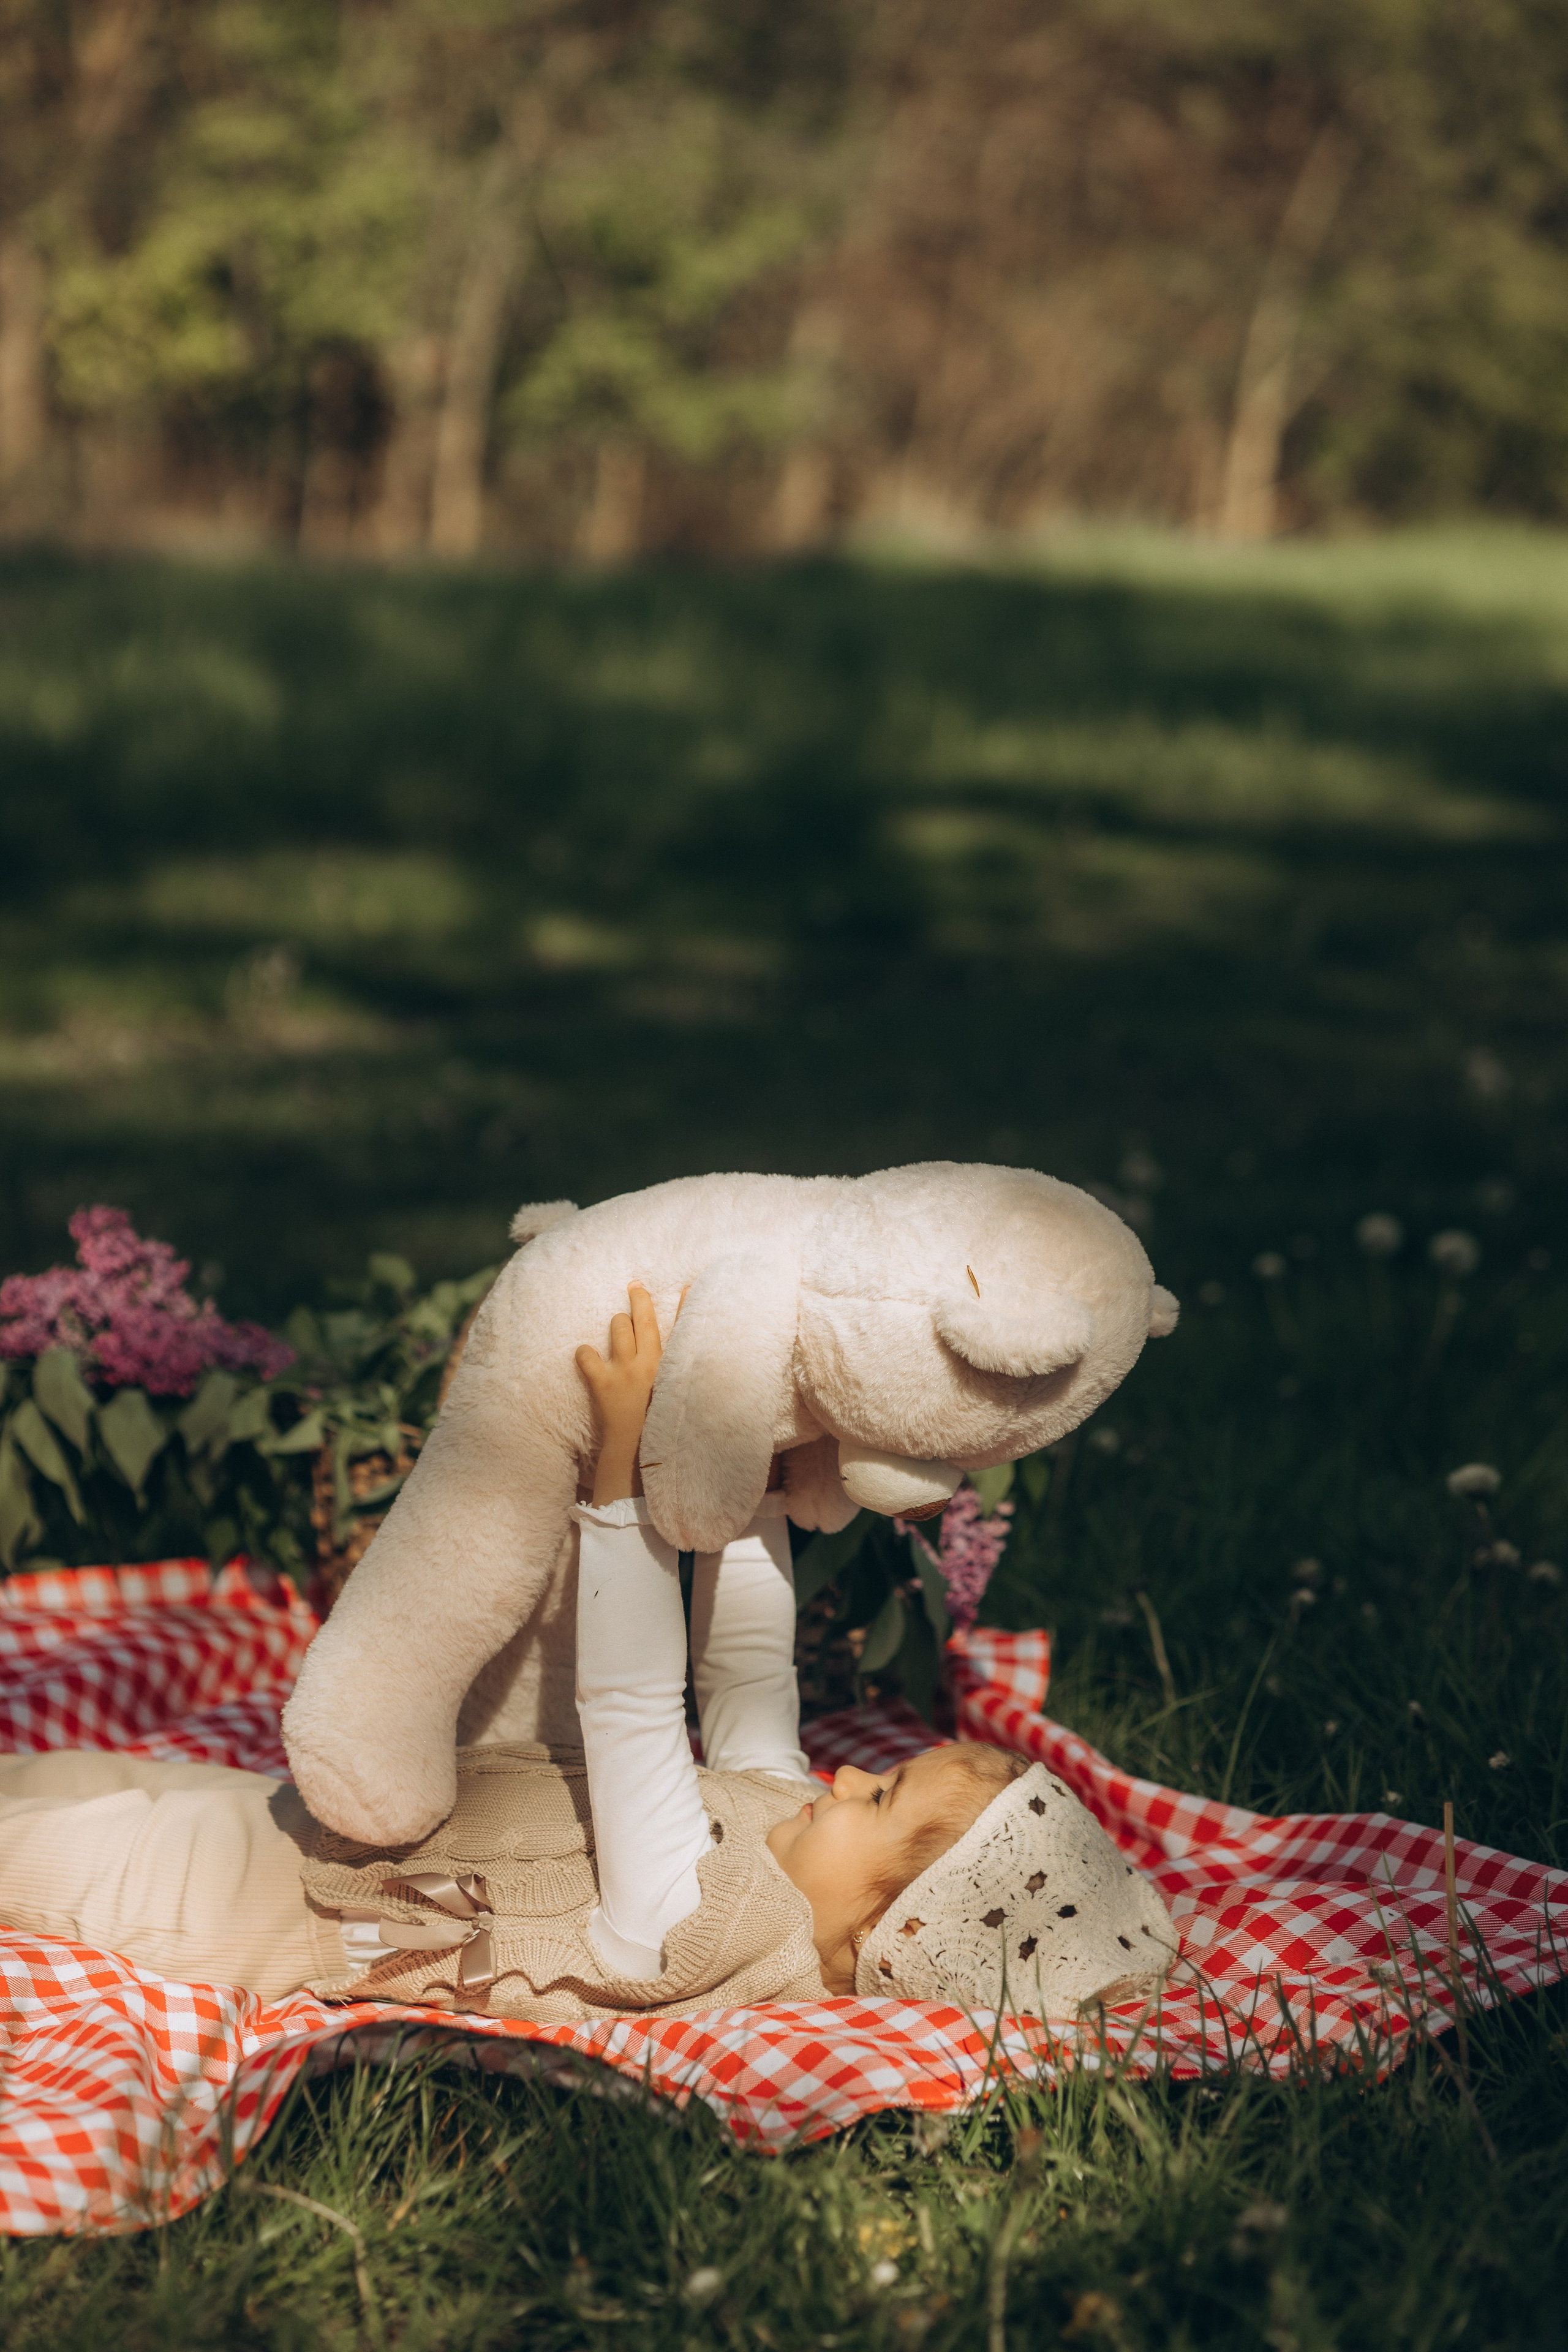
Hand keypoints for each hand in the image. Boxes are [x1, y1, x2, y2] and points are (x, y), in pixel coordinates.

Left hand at [576, 1285, 663, 1504]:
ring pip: (618, 1328)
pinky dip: (584, 1354)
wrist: (637, 1456)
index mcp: (671, 1368)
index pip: (681, 1330)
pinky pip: (586, 1356)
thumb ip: (678, 1377)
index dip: (684, 1305)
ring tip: (617, 1328)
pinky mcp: (602, 1383)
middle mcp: (649, 1364)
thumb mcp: (677, 1398)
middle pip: (644, 1320)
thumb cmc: (660, 1428)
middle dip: (639, 1299)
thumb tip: (682, 1364)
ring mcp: (625, 1371)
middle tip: (634, 1286)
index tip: (685, 1286)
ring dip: (617, 1325)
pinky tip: (586, 1356)